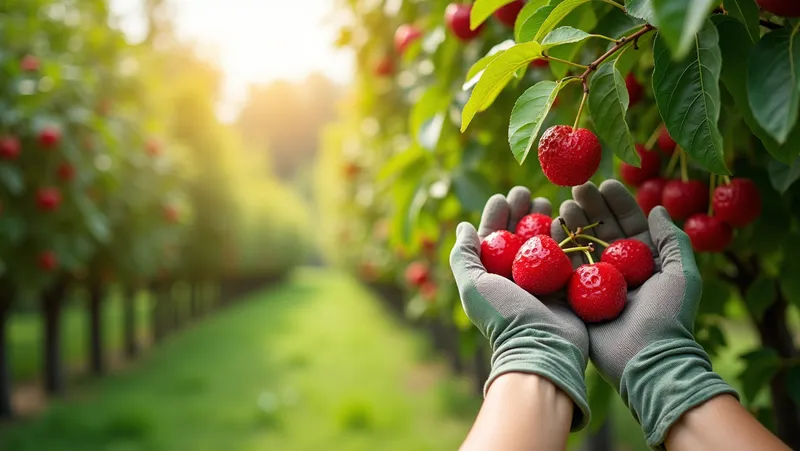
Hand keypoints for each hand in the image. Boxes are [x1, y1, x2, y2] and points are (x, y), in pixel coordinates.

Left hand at [450, 186, 589, 429]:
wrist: (542, 347)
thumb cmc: (503, 316)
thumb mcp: (473, 286)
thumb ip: (463, 256)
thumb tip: (463, 226)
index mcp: (492, 277)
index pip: (492, 239)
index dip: (496, 216)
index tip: (502, 197)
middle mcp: (515, 278)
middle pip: (518, 236)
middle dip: (520, 212)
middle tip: (526, 192)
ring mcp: (542, 282)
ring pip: (542, 242)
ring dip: (542, 219)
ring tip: (546, 200)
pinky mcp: (567, 286)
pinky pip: (566, 255)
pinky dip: (565, 236)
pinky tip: (565, 218)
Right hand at [552, 180, 736, 447]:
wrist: (646, 361)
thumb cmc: (668, 318)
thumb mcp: (681, 275)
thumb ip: (672, 240)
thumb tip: (658, 209)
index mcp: (645, 263)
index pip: (630, 225)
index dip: (618, 203)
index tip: (605, 182)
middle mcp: (619, 270)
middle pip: (602, 231)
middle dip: (591, 208)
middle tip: (577, 187)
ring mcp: (596, 284)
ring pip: (582, 246)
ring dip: (573, 224)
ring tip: (564, 206)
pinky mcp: (576, 298)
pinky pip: (565, 269)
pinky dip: (558, 248)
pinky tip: (550, 229)